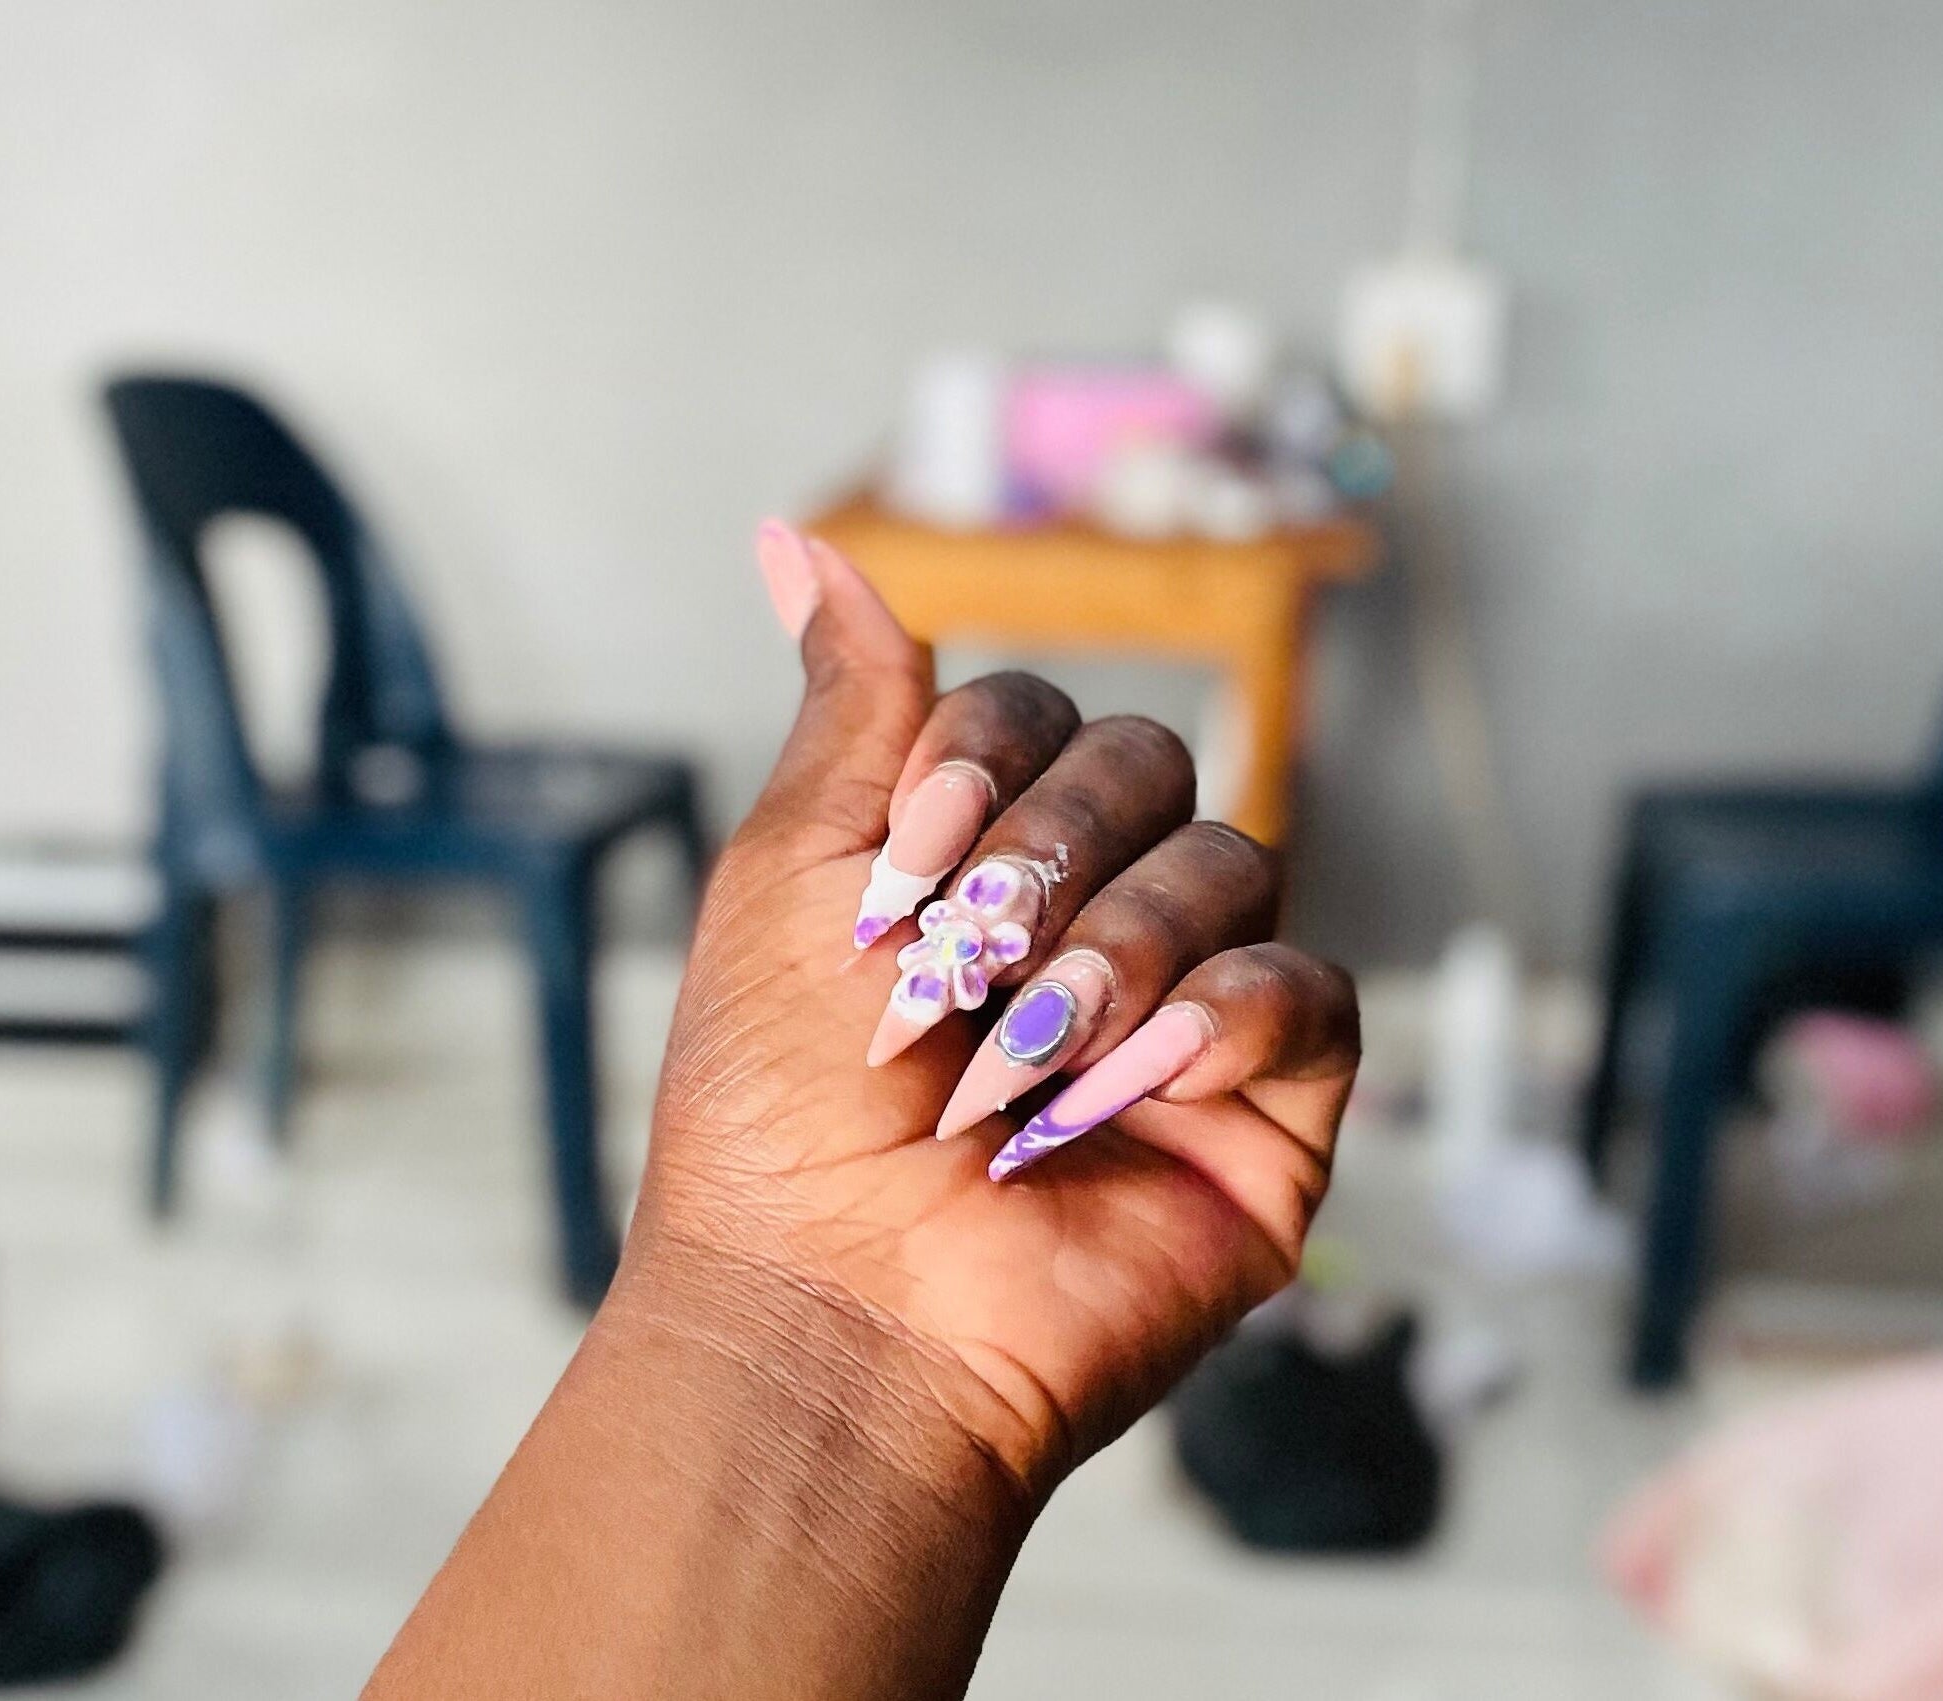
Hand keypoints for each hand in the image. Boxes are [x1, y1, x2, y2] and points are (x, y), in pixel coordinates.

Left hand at [625, 525, 1360, 1503]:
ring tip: (1018, 1058)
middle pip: (1149, 764)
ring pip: (1235, 866)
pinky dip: (1214, 1025)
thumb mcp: (791, 868)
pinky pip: (1306, 995)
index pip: (1040, 709)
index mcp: (979, 855)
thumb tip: (794, 541)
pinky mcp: (1264, 1112)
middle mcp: (1089, 916)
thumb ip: (847, 704)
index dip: (984, 754)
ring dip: (1115, 951)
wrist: (835, 1305)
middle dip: (1046, 854)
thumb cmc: (781, 1101)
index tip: (903, 855)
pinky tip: (1121, 1090)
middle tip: (957, 966)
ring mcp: (1182, 1011)